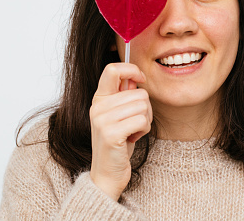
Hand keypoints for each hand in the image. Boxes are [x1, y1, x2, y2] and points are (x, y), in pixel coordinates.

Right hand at [89, 63, 151, 200]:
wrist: (107, 173)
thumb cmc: (118, 143)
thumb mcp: (120, 116)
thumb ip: (124, 96)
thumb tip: (134, 78)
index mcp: (99, 99)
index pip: (113, 69)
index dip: (132, 69)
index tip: (141, 79)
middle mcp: (98, 107)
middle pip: (138, 92)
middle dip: (145, 108)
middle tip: (136, 123)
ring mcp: (102, 120)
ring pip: (143, 105)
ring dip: (145, 120)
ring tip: (133, 131)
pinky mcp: (111, 133)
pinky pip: (141, 120)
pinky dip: (144, 130)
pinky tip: (133, 138)